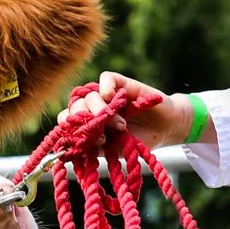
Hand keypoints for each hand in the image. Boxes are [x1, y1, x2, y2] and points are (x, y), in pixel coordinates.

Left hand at [57, 71, 199, 149]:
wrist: (164, 130)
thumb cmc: (135, 142)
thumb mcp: (110, 150)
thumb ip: (90, 147)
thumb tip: (69, 148)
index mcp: (86, 124)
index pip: (65, 120)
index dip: (68, 129)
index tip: (83, 142)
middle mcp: (93, 108)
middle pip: (73, 107)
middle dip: (84, 122)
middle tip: (102, 135)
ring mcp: (107, 96)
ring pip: (87, 95)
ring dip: (99, 111)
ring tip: (119, 125)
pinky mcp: (122, 84)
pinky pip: (106, 78)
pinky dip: (105, 87)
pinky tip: (112, 98)